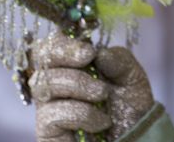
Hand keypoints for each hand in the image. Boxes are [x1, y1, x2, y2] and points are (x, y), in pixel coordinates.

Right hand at [31, 33, 153, 140]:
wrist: (134, 137)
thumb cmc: (128, 107)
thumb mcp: (131, 77)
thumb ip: (119, 60)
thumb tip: (99, 52)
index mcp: (73, 64)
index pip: (52, 43)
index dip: (63, 41)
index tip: (88, 49)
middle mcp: (55, 82)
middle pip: (39, 57)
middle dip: (64, 53)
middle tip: (88, 57)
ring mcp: (48, 106)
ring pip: (44, 83)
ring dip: (77, 83)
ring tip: (103, 94)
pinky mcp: (46, 131)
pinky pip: (51, 114)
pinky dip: (80, 113)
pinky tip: (100, 120)